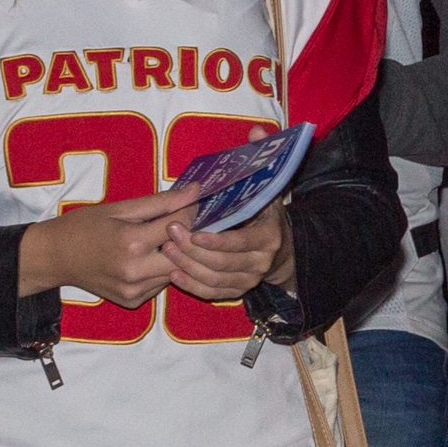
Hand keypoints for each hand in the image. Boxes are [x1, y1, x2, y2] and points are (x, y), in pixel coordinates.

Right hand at [17, 181, 202, 306]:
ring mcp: (134, 290)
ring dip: (177, 255)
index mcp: (131, 242)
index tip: (192, 202)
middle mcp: (135, 271)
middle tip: (185, 223)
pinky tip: (149, 259)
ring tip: (164, 240)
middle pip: (184, 254)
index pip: (179, 226)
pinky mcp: (132, 301)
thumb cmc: (84, 226)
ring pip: (176, 271)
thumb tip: (196, 191)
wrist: (54, 257)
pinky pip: (160, 285)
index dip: (190, 211)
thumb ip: (161, 202)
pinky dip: (161, 271)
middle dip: (189, 237)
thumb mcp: (120, 208)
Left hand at [162, 194, 294, 302]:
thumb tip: (240, 153)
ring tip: (167, 250)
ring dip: (188, 266)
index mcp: (268, 239)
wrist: (280, 250)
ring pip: (214, 279)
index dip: (216, 241)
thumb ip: (251, 182)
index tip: (192, 233)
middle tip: (171, 235)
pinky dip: (191, 285)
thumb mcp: (263, 197)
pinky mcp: (237, 292)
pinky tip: (173, 273)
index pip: (240, 242)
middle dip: (193, 250)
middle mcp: (261, 263)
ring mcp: (249, 280)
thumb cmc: (263, 217)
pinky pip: (211, 293)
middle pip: (222, 262)